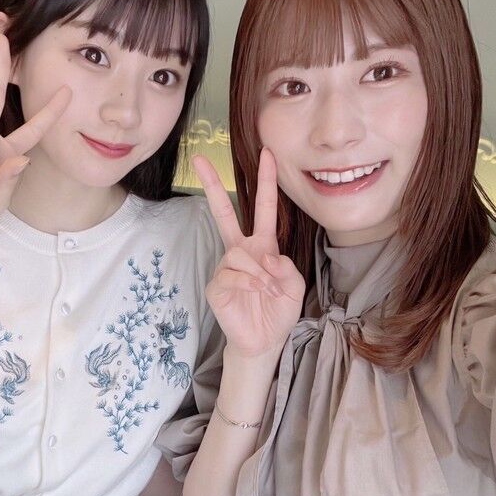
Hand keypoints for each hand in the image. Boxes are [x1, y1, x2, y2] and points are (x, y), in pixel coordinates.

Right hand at [193, 148, 304, 358]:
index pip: (263, 208)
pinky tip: (257, 294)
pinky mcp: (216, 285)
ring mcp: (226, 267)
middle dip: (213, 185)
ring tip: (270, 290)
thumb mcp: (295, 286)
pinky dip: (250, 284)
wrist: (264, 341)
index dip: (266, 181)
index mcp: (262, 246)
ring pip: (240, 254)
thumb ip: (287, 266)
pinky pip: (232, 275)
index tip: (266, 154)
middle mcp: (241, 251)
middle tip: (200, 160)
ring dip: (260, 273)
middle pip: (224, 212)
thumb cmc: (278, 311)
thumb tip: (266, 257)